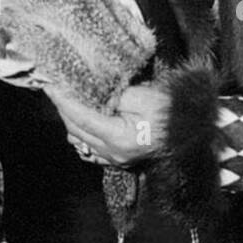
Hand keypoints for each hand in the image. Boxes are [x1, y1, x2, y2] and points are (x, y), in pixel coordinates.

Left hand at [47, 83, 169, 167]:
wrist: (192, 129)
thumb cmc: (171, 111)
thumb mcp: (142, 96)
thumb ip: (115, 95)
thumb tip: (93, 92)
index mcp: (117, 137)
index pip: (79, 116)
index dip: (62, 99)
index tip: (49, 83)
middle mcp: (113, 152)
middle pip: (75, 128)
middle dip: (62, 107)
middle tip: (54, 87)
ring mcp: (116, 158)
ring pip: (80, 139)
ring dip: (70, 120)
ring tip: (65, 99)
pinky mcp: (120, 158)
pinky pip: (91, 149)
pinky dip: (82, 133)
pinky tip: (79, 119)